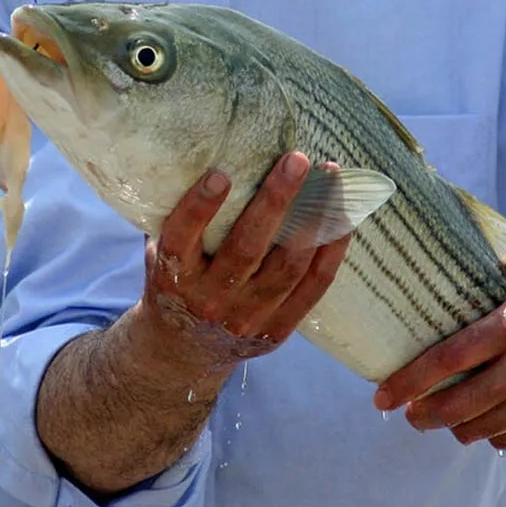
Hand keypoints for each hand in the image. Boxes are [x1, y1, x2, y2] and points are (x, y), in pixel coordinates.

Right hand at [131, 151, 351, 374]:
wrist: (184, 352)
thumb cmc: (175, 284)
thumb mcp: (161, 256)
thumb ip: (176, 218)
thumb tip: (197, 154)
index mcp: (173, 278)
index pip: (182, 240)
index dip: (199, 209)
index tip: (220, 174)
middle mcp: (209, 301)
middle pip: (246, 249)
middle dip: (274, 201)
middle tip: (297, 160)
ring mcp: (246, 318)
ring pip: (287, 267)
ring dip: (314, 220)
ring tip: (330, 180)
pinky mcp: (277, 330)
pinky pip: (313, 288)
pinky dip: (332, 252)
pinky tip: (344, 219)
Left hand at [372, 249, 505, 448]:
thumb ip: (499, 267)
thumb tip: (456, 264)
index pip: (448, 359)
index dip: (408, 381)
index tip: (382, 396)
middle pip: (457, 407)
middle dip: (422, 414)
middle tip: (409, 412)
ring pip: (481, 430)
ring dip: (456, 426)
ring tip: (447, 415)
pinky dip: (493, 433)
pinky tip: (491, 418)